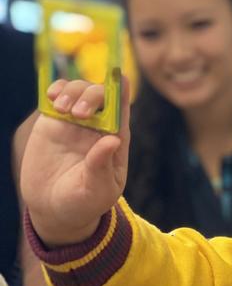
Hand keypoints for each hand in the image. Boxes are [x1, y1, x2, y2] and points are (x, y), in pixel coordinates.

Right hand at [20, 77, 130, 245]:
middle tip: (79, 115)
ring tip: (63, 109)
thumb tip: (112, 140)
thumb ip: (102, 166)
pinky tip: (53, 96)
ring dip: (73, 91)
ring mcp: (75, 122)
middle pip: (100, 95)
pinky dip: (57, 89)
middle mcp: (98, 125)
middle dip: (92, 95)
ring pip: (79, 90)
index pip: (123, 108)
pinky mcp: (53, 122)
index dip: (122, 89)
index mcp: (116, 138)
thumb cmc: (85, 202)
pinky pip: (58, 97)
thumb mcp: (97, 190)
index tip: (118, 76)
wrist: (54, 209)